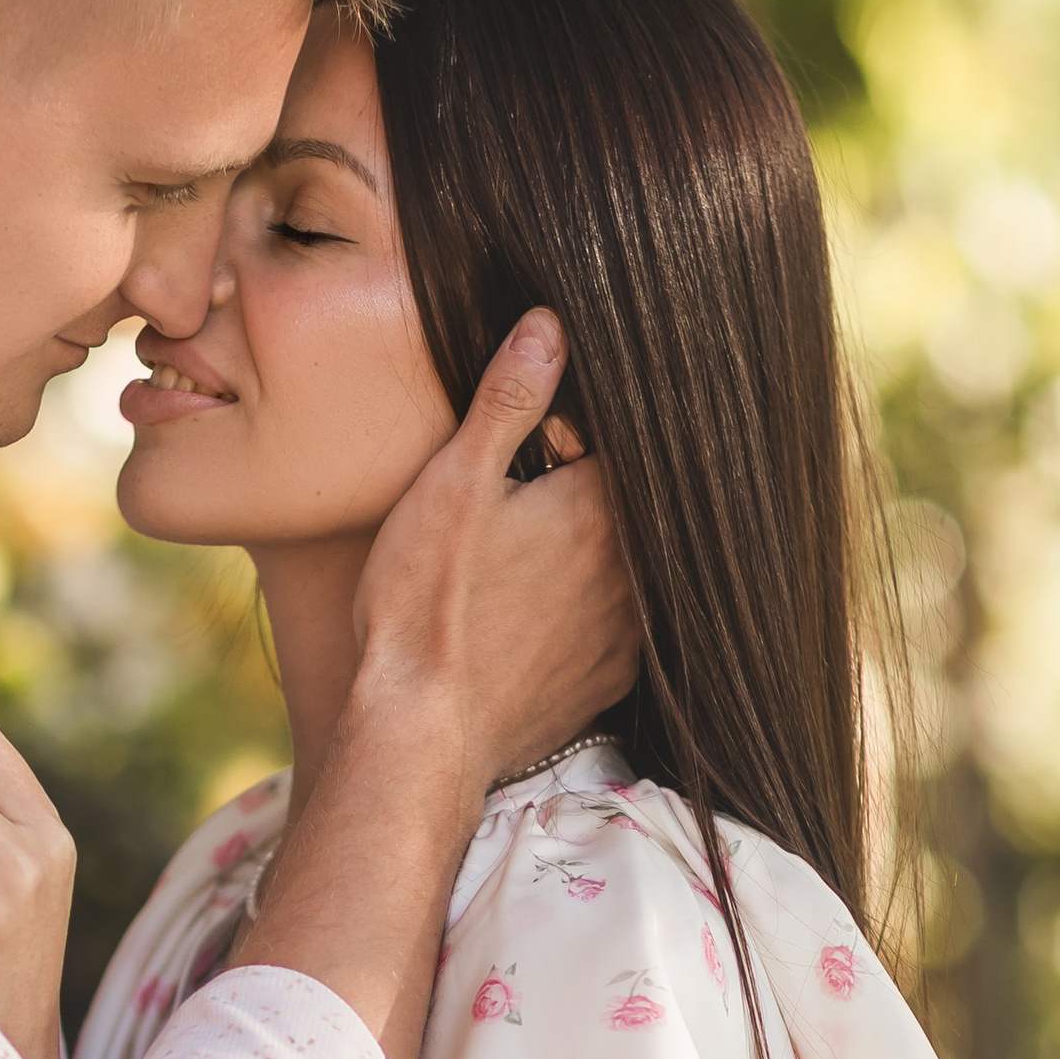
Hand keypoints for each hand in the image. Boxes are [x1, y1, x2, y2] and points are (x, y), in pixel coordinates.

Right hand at [353, 310, 637, 793]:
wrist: (421, 735)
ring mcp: (628, 634)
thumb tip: (551, 323)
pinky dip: (596, 612)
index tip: (565, 427)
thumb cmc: (426, 606)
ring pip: (634, 570)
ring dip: (602, 554)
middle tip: (548, 487)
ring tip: (546, 550)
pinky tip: (550, 612)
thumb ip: (508, 403)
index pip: (632, 443)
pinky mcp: (608, 682)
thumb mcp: (454, 485)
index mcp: (602, 509)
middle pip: (638, 508)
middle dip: (599, 489)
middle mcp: (634, 572)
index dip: (595, 429)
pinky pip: (622, 628)